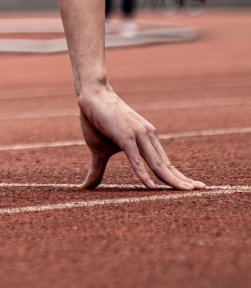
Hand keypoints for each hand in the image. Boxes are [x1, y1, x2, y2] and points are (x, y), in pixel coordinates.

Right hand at [78, 87, 204, 190]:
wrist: (91, 96)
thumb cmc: (97, 121)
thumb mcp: (100, 150)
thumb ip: (99, 170)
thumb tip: (86, 187)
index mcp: (147, 138)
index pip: (165, 162)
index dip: (178, 176)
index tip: (194, 187)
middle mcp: (147, 136)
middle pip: (166, 164)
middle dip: (182, 179)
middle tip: (200, 191)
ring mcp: (137, 135)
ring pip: (156, 162)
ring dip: (170, 179)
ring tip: (184, 192)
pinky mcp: (124, 135)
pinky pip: (136, 157)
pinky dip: (143, 172)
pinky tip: (151, 186)